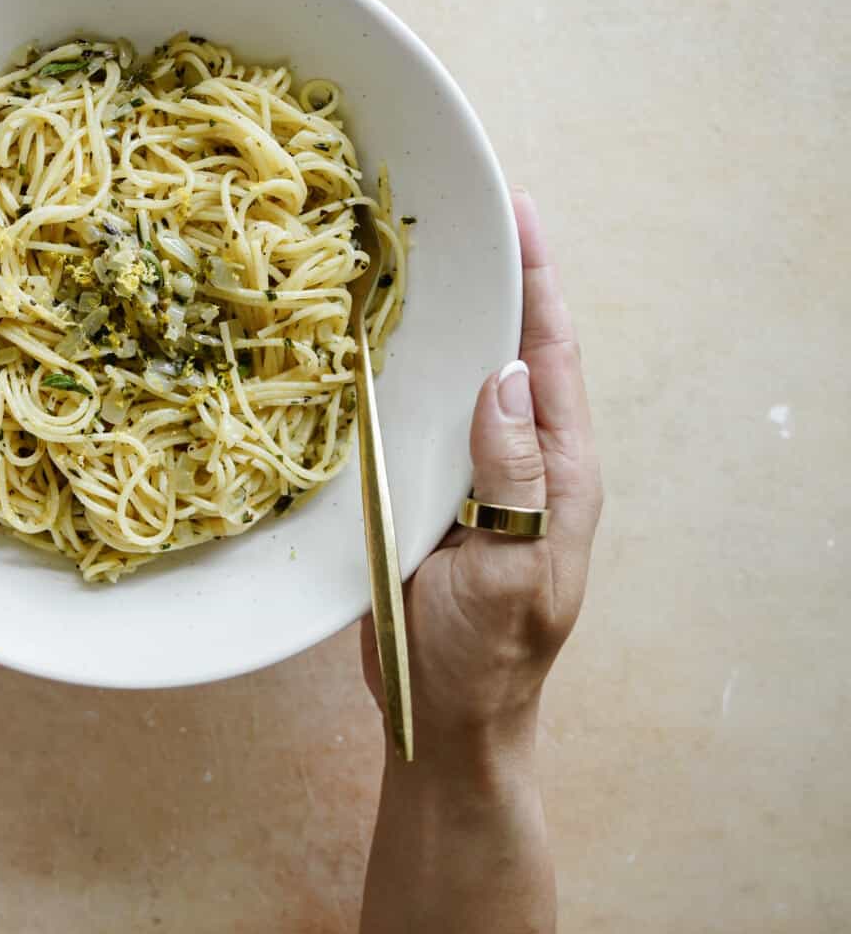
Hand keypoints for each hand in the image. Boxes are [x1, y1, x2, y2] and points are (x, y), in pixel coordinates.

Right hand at [364, 191, 602, 764]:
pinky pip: (421, 416)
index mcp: (560, 474)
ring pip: (462, 379)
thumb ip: (514, 480)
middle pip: (512, 351)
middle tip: (461, 212)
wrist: (444, 721)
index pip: (551, 357)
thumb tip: (506, 377)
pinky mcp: (430, 494)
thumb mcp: (511, 572)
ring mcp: (476, 477)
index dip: (538, 283)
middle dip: (496, 279)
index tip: (519, 214)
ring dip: (447, 320)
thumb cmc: (485, 658)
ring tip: (416, 256)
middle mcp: (522, 462)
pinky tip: (374, 342)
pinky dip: (406, 371)